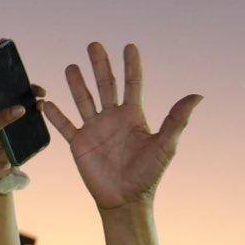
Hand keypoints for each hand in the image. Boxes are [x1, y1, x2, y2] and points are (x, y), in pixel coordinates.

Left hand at [0, 85, 41, 181]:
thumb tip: (21, 109)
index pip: (1, 92)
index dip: (12, 85)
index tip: (23, 91)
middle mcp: (4, 114)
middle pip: (17, 97)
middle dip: (29, 91)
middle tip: (40, 92)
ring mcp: (14, 123)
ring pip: (27, 107)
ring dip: (36, 102)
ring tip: (42, 103)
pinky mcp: (23, 132)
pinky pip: (33, 120)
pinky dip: (39, 114)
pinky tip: (43, 111)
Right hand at [42, 42, 200, 211]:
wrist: (125, 199)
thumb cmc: (148, 174)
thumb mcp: (165, 145)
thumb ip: (177, 120)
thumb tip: (197, 96)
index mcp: (133, 116)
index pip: (132, 84)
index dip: (131, 65)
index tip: (129, 46)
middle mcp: (113, 118)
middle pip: (105, 85)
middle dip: (100, 65)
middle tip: (94, 45)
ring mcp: (94, 129)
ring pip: (83, 100)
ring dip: (77, 83)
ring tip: (71, 66)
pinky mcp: (79, 144)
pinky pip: (65, 126)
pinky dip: (56, 115)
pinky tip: (46, 103)